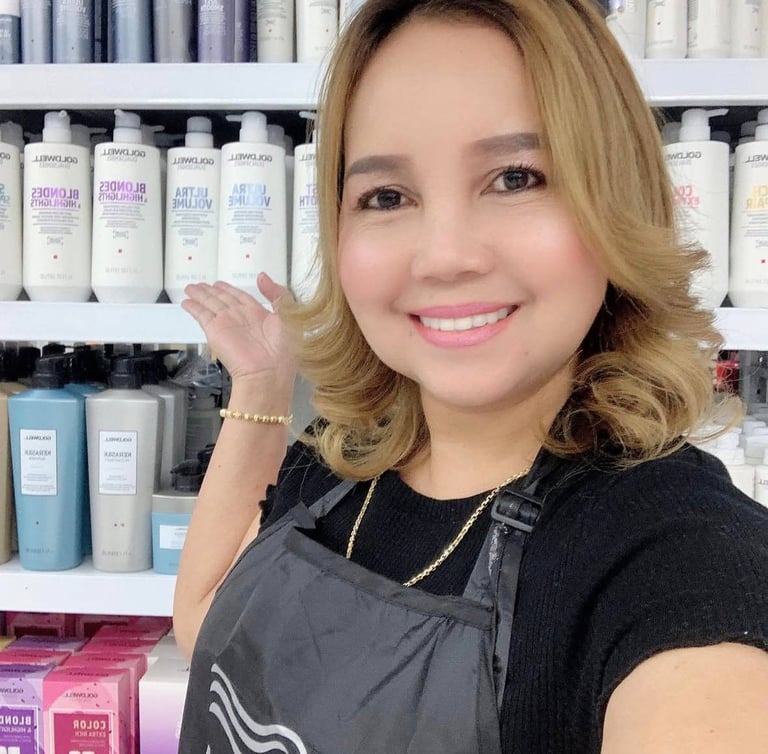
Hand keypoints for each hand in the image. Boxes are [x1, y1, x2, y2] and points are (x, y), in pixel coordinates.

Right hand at [181, 275, 295, 386]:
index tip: (220, 284)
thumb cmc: (284, 352)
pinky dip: (193, 307)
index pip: (241, 297)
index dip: (230, 289)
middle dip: (211, 291)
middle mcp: (242, 319)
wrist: (269, 373)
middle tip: (200, 285)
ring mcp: (227, 324)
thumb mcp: (288, 314)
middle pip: (222, 299)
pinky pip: (201, 315)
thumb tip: (262, 277)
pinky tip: (187, 303)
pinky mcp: (215, 331)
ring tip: (191, 289)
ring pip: (210, 303)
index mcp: (260, 315)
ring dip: (200, 295)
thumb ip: (277, 294)